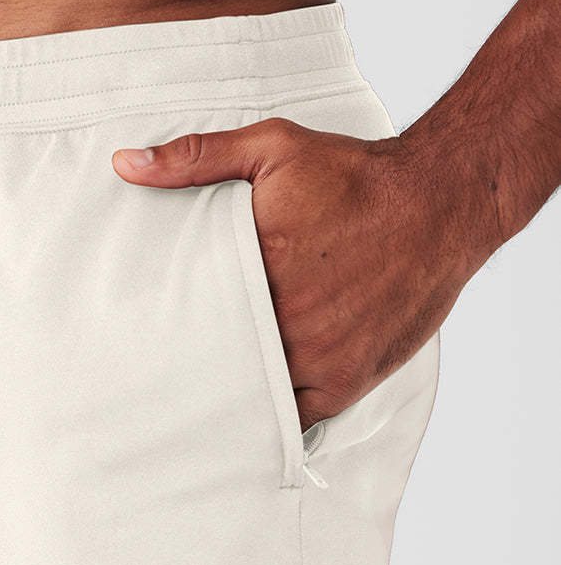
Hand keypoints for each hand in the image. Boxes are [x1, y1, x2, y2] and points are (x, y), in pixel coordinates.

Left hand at [112, 118, 473, 433]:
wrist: (440, 202)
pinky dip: (273, 417)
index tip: (143, 337)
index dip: (167, 328)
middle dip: (193, 367)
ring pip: (251, 395)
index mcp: (254, 266)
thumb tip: (125, 164)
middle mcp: (283, 319)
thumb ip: (196, 157)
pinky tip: (249, 416)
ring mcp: (316, 357)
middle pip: (217, 359)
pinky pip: (294, 417)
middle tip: (160, 379)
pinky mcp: (345, 381)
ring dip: (230, 397)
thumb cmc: (356, 175)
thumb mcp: (272, 148)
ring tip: (198, 403)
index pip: (189, 312)